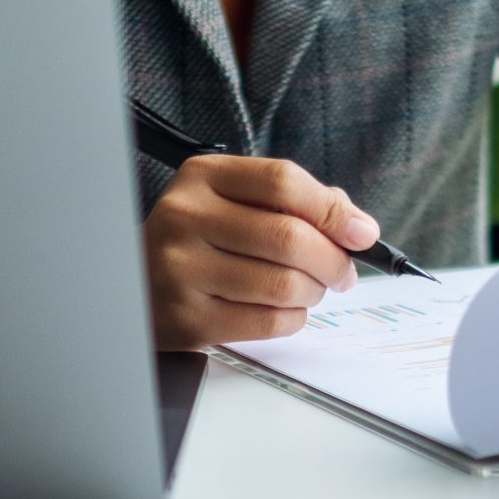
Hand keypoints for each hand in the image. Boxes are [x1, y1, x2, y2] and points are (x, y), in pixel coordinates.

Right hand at [144, 155, 380, 350]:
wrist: (136, 285)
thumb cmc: (200, 240)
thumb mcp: (233, 201)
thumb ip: (295, 203)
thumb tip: (356, 227)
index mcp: (202, 177)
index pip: (282, 182)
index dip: (332, 210)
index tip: (362, 233)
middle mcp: (185, 217)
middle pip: (289, 237)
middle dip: (333, 261)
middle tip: (342, 273)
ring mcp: (181, 269)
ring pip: (283, 284)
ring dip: (313, 292)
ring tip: (308, 290)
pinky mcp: (187, 318)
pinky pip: (267, 321)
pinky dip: (292, 319)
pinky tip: (283, 310)